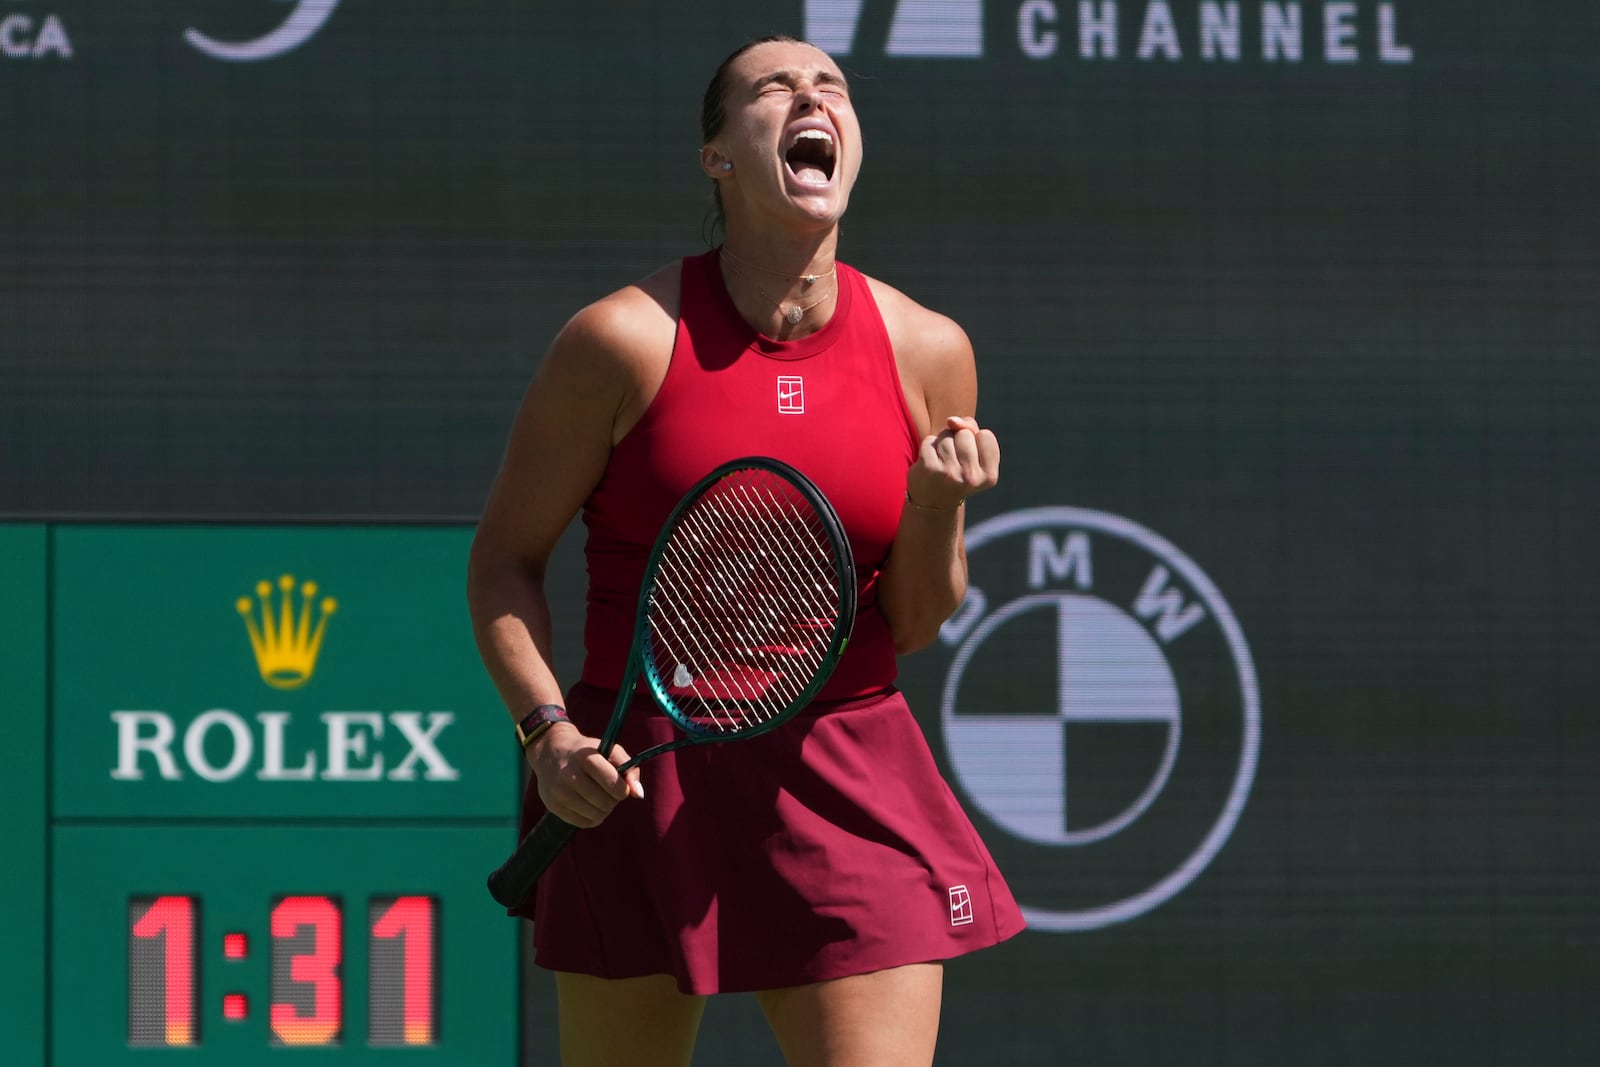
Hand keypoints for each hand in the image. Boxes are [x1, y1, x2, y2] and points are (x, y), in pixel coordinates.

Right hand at [524, 723, 642, 827]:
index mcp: (585, 757)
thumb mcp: (610, 750)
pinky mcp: (553, 806)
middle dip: (613, 799)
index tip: (620, 785)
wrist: (551, 752)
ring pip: (596, 815)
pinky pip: (584, 823)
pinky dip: (593, 817)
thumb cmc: (588, 752)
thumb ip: (630, 769)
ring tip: (599, 796)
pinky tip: (589, 804)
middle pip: (606, 802)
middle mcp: (569, 775)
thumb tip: (638, 794)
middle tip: (608, 790)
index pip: (613, 784)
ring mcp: (559, 792)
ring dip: (604, 809)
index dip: (623, 789)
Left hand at [906, 416, 999, 510]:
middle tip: (953, 462)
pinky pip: (930, 440)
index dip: (975, 442)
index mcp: (989, 476)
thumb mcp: (974, 456)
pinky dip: (928, 447)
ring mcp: (949, 473)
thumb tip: (952, 420)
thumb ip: (971, 430)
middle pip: (965, 433)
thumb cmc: (957, 473)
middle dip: (957, 441)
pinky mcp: (929, 468)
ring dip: (941, 443)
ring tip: (941, 462)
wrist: (932, 504)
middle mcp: (971, 477)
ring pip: (947, 434)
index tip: (970, 461)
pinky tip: (929, 464)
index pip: (986, 435)